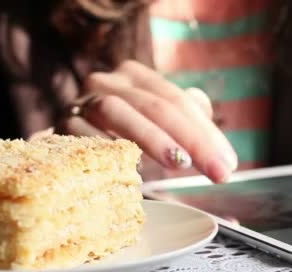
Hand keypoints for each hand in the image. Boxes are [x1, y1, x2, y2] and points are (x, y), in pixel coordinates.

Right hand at [58, 61, 237, 182]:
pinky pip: (85, 134)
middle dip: (191, 139)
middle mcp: (108, 82)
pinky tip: (132, 167)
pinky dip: (110, 148)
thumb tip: (227, 175)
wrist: (71, 150)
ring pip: (118, 111)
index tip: (228, 164)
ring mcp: (82, 102)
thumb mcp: (160, 129)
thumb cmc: (124, 140)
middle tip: (215, 172)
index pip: (177, 99)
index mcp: (136, 77)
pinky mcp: (63, 127)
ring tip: (179, 163)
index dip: (206, 132)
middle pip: (155, 104)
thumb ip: (191, 134)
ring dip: (151, 137)